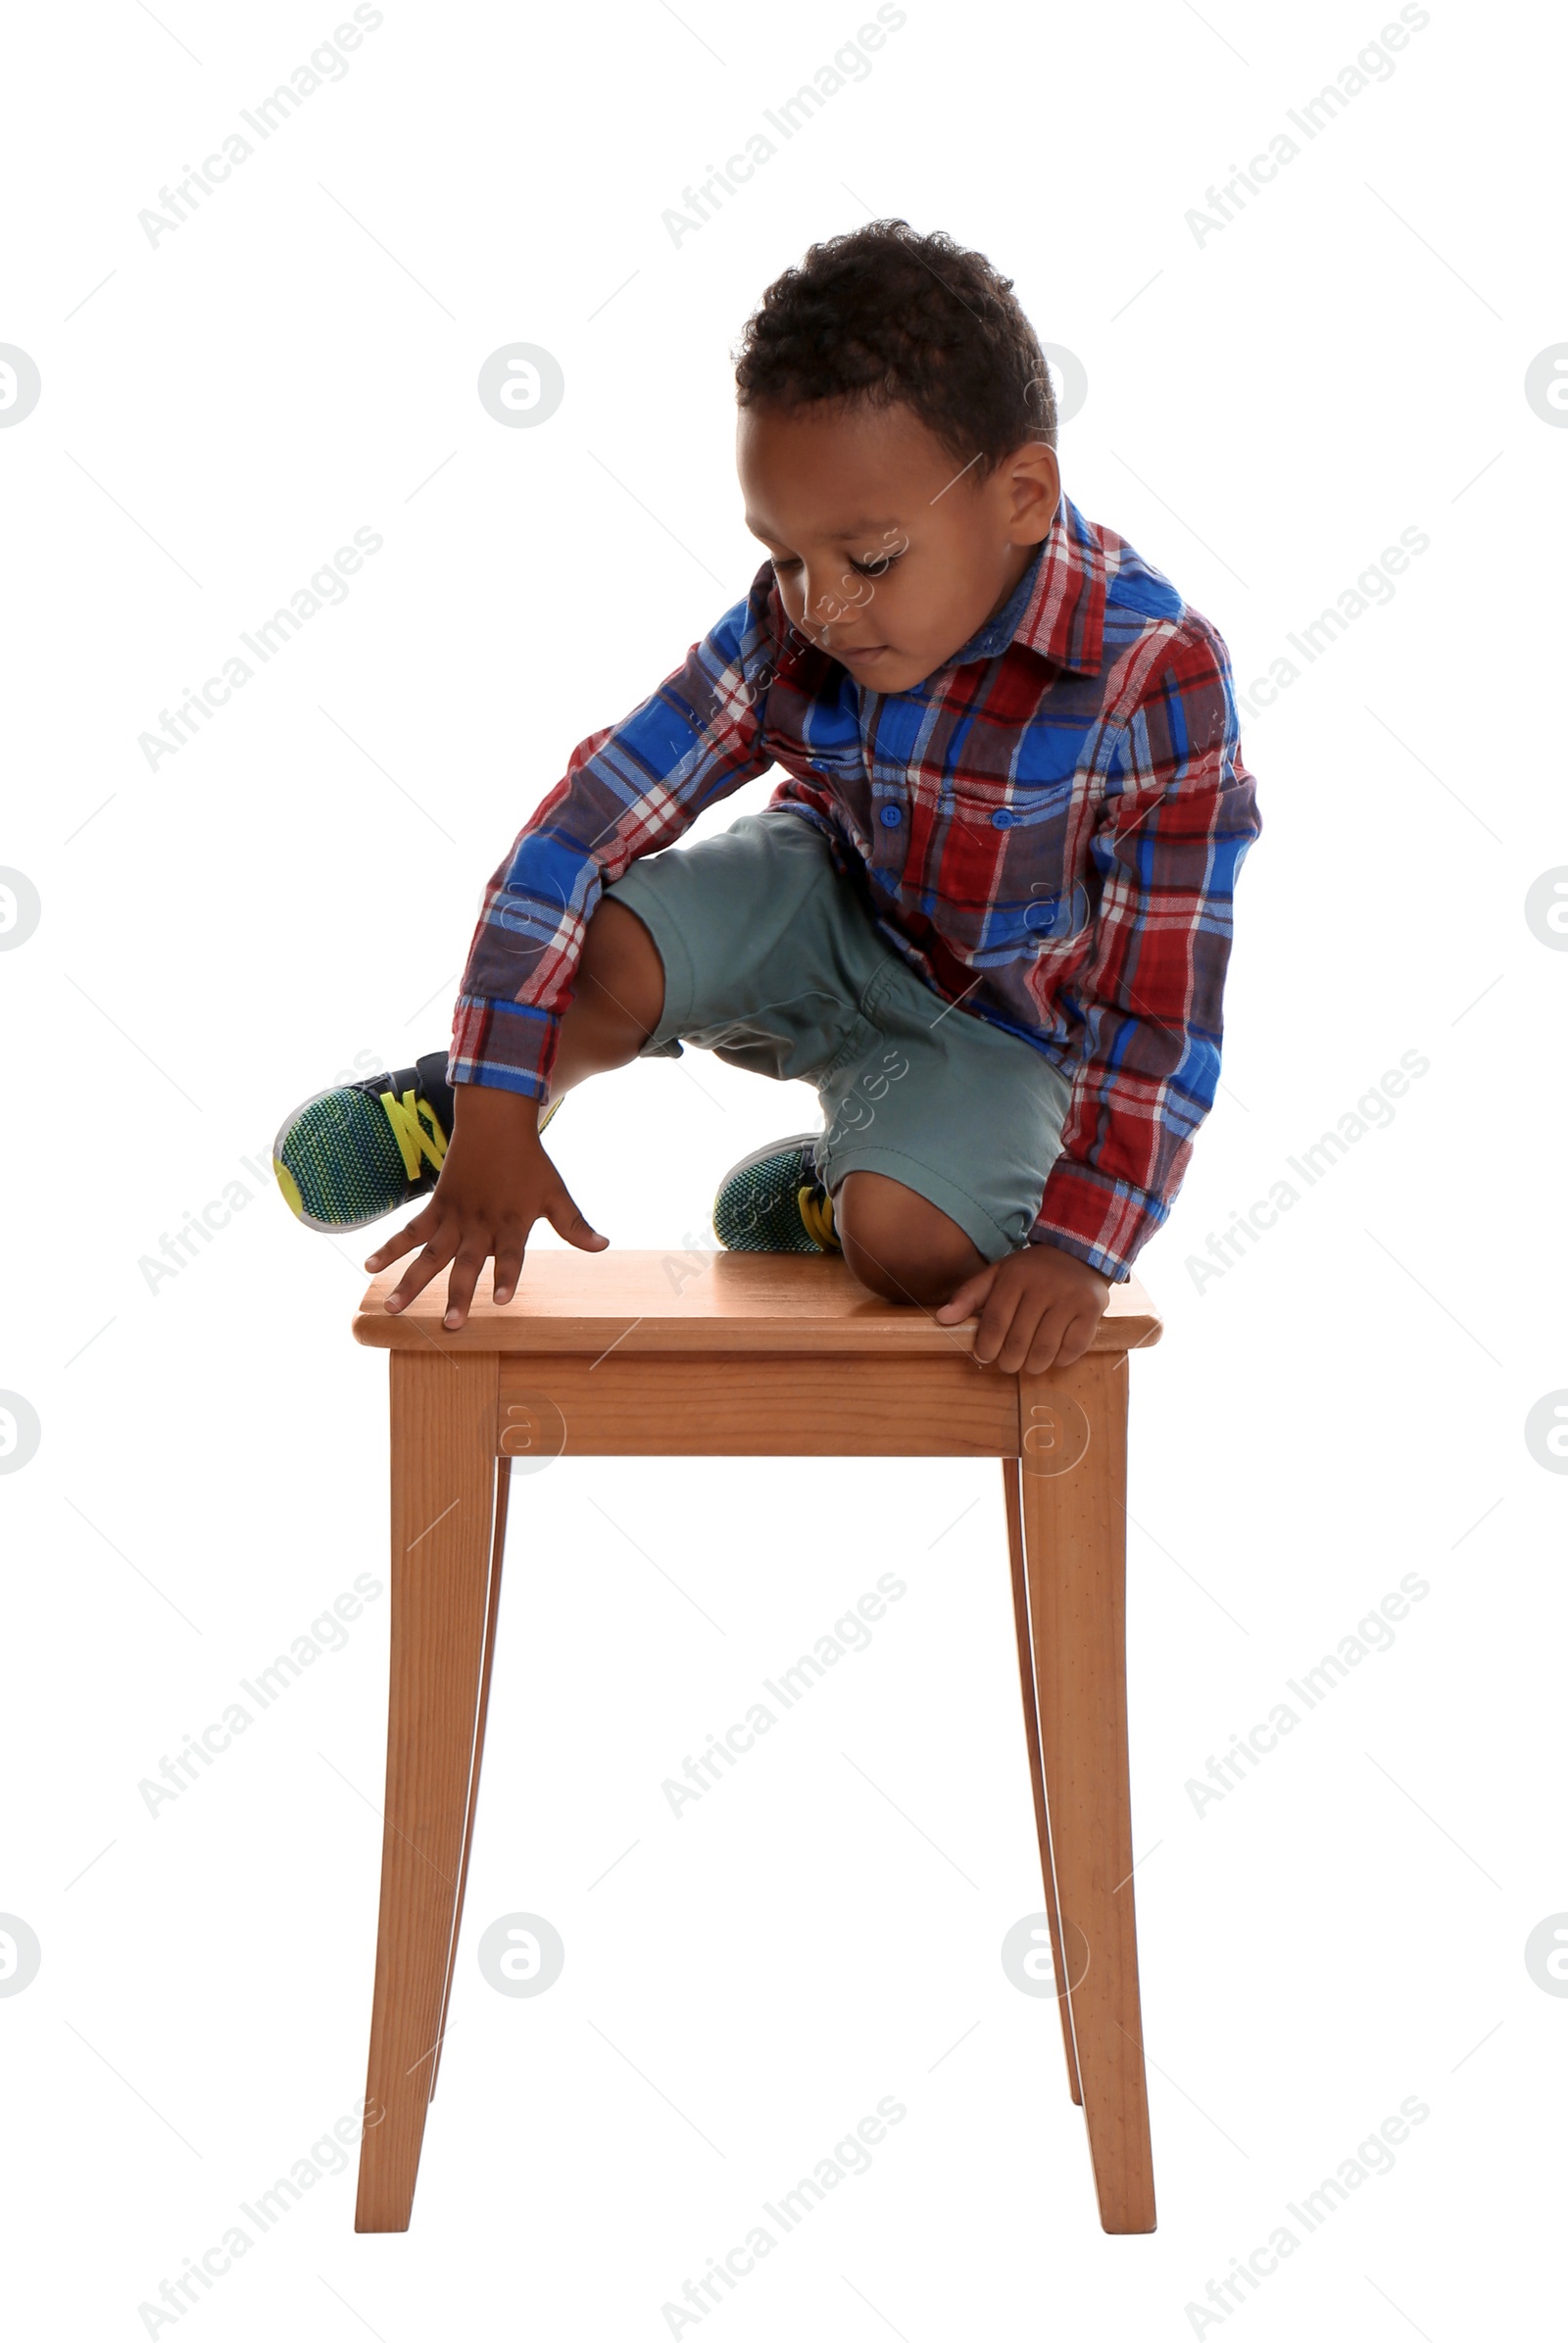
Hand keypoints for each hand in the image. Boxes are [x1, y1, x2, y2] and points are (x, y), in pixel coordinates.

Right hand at [364, 1083, 605, 1328]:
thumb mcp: (556, 1193)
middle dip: (458, 1295)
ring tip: (392, 1309)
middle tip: (450, 1325)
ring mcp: (454, 1217)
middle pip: (466, 1264)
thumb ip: (574, 1225)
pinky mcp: (436, 1207)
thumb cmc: (530, 1162)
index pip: (511, 1256)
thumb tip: (603, 1247)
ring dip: (410, 1283)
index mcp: (512, 1223)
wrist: (496, 1123)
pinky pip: (409, 1231)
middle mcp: (480, 1224)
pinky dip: (390, 1247)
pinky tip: (370, 1265)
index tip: (500, 1301)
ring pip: (429, 1255)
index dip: (506, 1277)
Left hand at [934, 1241, 1109, 1372]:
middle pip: (1019, 1340)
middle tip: (1007, 1363)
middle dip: (1008, 1361)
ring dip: (1033, 1366)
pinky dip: (1060, 1360)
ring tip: (1028, 1364)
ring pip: (1045, 1349)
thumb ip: (969, 1295)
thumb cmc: (1032, 1270)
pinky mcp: (1092, 1310)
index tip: (984, 1355)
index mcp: (1016, 1276)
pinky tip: (1053, 1356)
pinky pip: (1073, 1348)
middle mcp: (1044, 1286)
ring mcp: (1070, 1298)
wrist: (1080, 1253)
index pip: (996, 1322)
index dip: (986, 1346)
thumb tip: (942, 1318)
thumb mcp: (998, 1274)